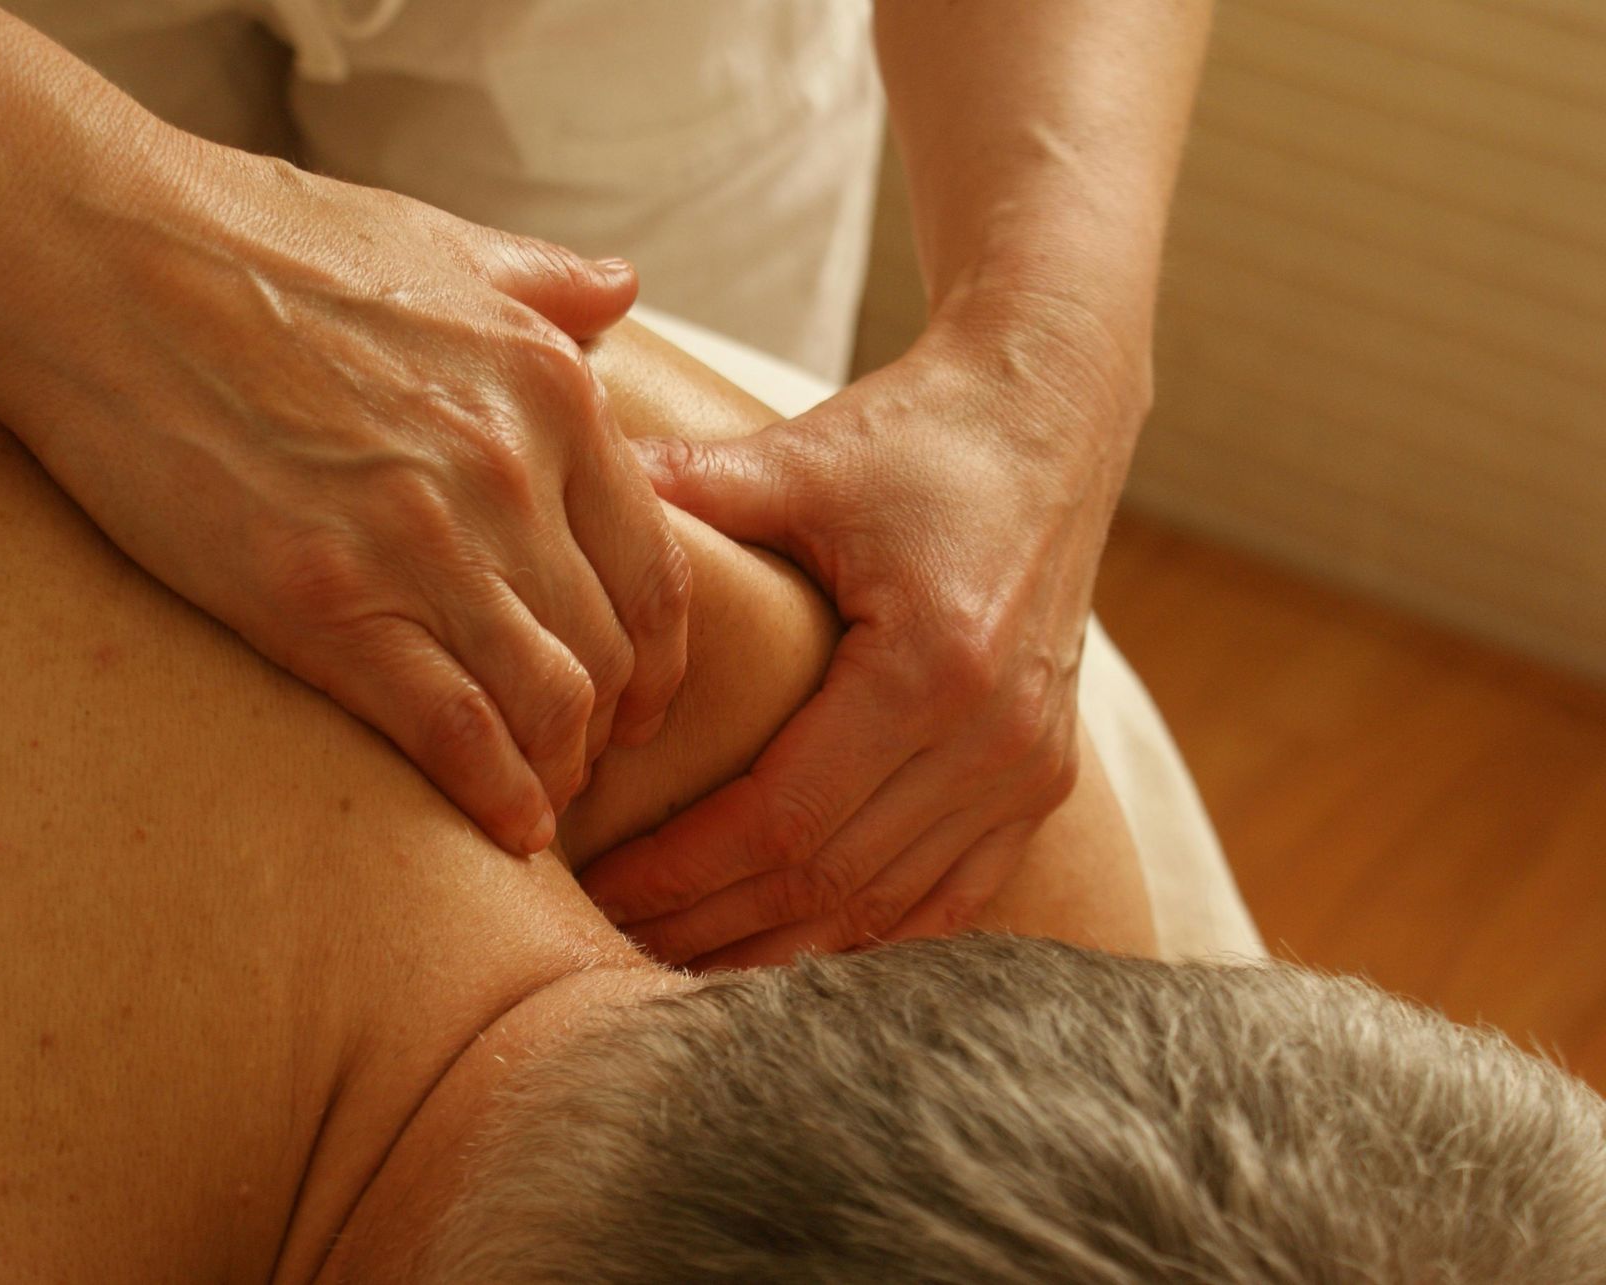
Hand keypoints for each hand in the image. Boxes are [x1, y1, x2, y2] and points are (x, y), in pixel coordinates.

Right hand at [0, 138, 690, 854]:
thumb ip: (543, 282)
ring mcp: (423, 543)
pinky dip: (494, 795)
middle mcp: (512, 473)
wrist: (96, 256)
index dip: (658, 660)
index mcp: (550, 391)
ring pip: (549, 706)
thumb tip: (622, 290)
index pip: (655, 570)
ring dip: (557, 774)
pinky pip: (454, 733)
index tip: (636, 700)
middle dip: (609, 731)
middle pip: (610, 653)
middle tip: (580, 763)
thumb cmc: (251, 239)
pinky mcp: (324, 603)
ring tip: (538, 802)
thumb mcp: (432, 237)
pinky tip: (502, 829)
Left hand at [579, 307, 1147, 965]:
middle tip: (612, 939)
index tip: (601, 888)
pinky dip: (866, 933)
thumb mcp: (800, 457)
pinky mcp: (1042, 781)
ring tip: (679, 959)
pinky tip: (789, 952)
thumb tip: (572, 481)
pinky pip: (949, 897)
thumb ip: (690, 489)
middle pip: (829, 880)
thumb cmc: (918, 435)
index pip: (784, 817)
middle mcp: (995, 738)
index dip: (685, 869)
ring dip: (780, 945)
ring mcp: (1030, 770)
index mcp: (933, 667)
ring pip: (887, 908)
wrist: (1050, 417)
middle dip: (713, 923)